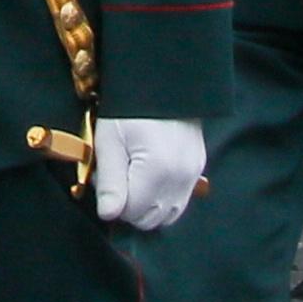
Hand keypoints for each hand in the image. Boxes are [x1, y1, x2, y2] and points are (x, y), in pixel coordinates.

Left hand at [91, 116, 209, 230]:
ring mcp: (193, 175)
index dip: (112, 201)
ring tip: (133, 177)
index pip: (131, 213)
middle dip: (129, 206)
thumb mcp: (110, 141)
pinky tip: (150, 176)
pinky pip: (180, 200)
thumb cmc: (129, 109)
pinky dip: (163, 198)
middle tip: (118, 177)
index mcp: (157, 172)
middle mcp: (181, 179)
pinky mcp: (198, 168)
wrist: (162, 82)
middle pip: (150, 219)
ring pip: (167, 215)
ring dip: (148, 206)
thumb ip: (110, 182)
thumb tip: (108, 215)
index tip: (104, 178)